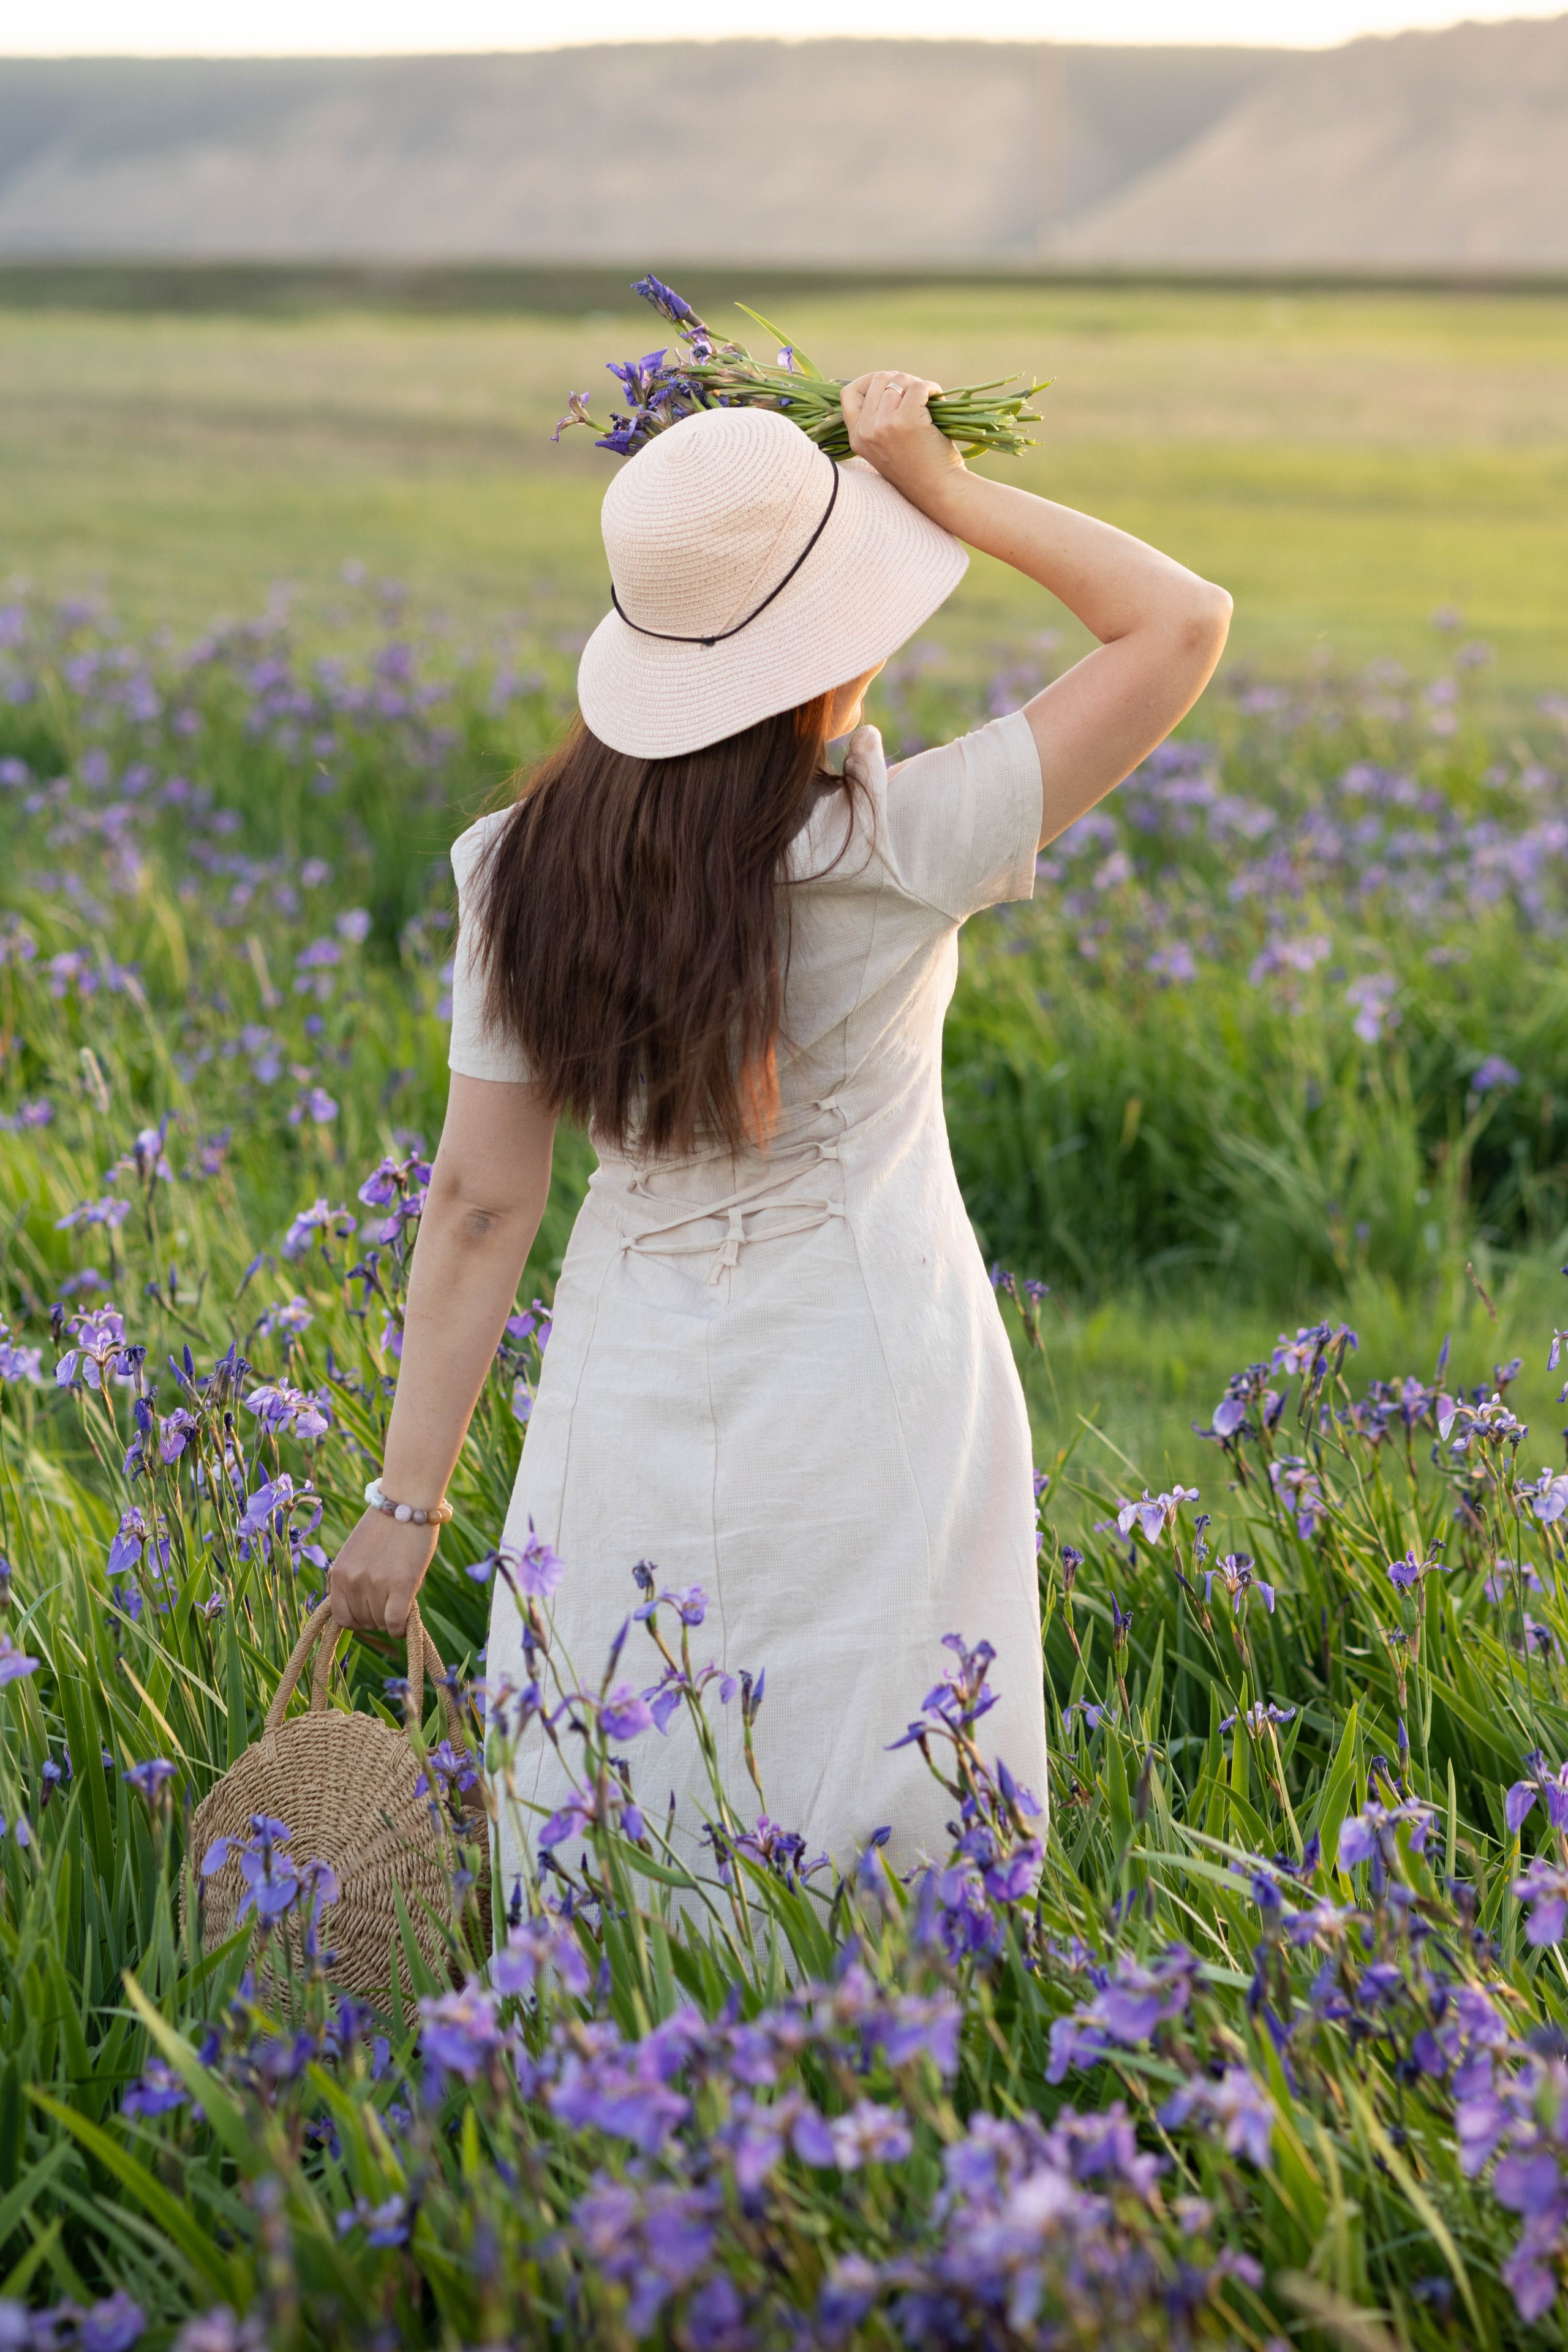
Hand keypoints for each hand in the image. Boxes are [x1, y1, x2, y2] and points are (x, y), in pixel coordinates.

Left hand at [328, 1508, 438, 1633]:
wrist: (407, 1500)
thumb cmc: (387, 1525)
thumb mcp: (357, 1553)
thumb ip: (355, 1579)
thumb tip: (363, 1610)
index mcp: (339, 1572)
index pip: (341, 1618)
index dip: (358, 1619)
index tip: (371, 1612)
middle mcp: (353, 1580)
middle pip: (364, 1622)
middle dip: (377, 1617)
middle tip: (390, 1600)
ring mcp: (375, 1584)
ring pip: (381, 1623)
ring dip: (391, 1618)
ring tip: (400, 1598)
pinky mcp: (401, 1585)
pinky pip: (396, 1623)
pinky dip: (402, 1627)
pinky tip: (407, 1619)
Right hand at [841, 370, 964, 517]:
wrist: (939, 492)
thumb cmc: (917, 470)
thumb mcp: (883, 448)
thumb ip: (875, 421)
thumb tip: (885, 381)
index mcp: (856, 438)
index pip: (848, 394)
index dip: (868, 381)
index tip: (889, 386)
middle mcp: (866, 430)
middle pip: (877, 379)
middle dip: (900, 380)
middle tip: (916, 394)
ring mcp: (885, 425)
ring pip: (899, 380)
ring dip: (918, 385)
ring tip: (929, 401)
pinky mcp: (908, 420)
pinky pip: (919, 386)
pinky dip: (932, 388)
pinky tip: (938, 400)